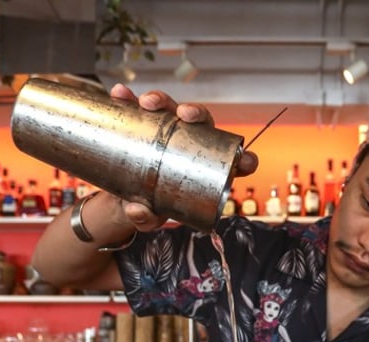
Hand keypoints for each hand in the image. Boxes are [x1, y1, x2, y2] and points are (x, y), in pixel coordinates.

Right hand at [109, 85, 258, 228]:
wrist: (121, 199)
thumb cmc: (148, 207)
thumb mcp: (148, 219)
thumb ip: (145, 219)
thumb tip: (137, 210)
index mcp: (205, 170)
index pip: (232, 161)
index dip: (244, 160)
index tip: (247, 161)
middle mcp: (190, 144)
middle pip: (202, 122)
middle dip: (196, 113)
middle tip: (185, 114)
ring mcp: (166, 131)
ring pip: (171, 108)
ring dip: (162, 101)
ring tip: (147, 103)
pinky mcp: (143, 123)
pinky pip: (138, 106)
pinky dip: (128, 98)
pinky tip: (121, 94)